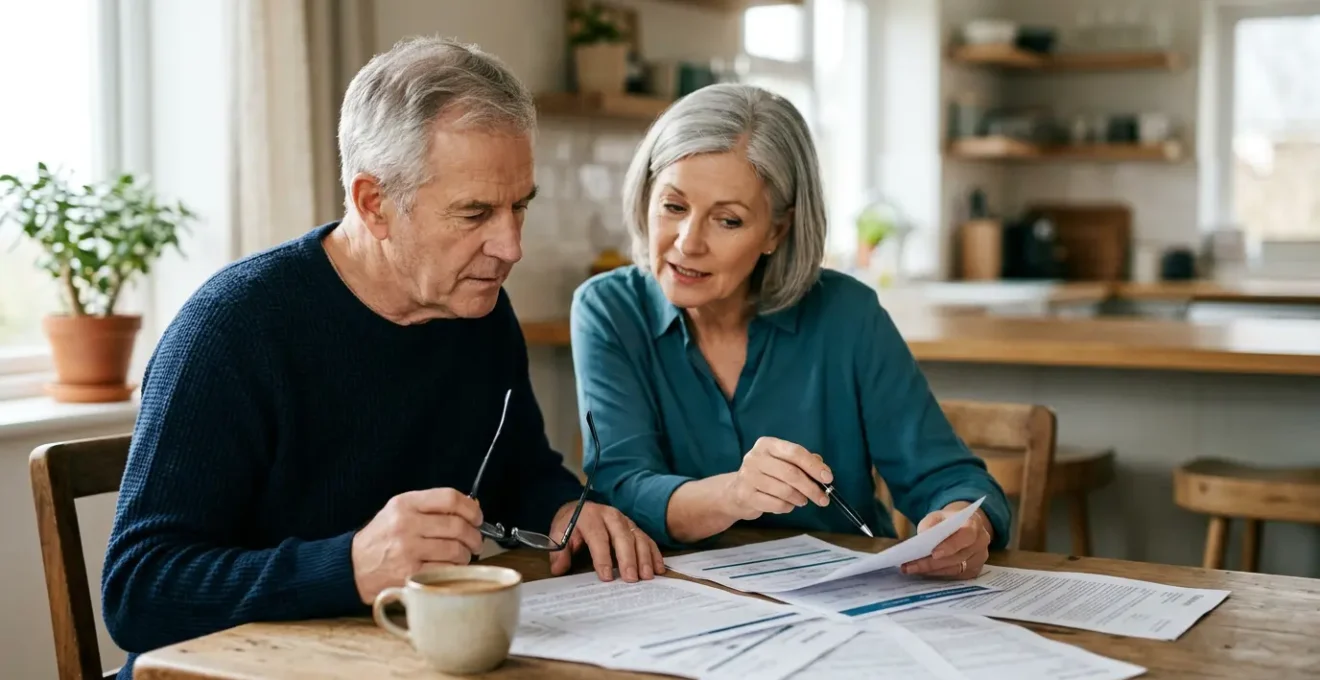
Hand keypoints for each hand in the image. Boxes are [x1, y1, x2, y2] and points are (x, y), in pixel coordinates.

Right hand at [350, 488, 484, 603]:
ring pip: (456, 550)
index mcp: (405, 504)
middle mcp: (406, 525)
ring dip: (466, 555)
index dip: (471, 508)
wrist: (353, 567)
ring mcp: (408, 551)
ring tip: (463, 556)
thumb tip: (472, 508)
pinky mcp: (410, 574)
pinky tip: (451, 568)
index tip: (477, 517)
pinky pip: (447, 570)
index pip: (449, 498)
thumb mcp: (399, 511)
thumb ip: (431, 507)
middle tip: (476, 542)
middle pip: (457, 526)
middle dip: (474, 536)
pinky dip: (455, 570)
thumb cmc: (382, 538)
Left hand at [548, 501, 664, 582]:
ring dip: (644, 558)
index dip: (602, 557)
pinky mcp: (635, 527)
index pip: (598, 537)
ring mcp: (625, 521)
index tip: (606, 576)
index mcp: (590, 516)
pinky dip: (654, 554)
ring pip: (638, 538)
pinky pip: (647, 540)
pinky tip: (658, 569)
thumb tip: (559, 569)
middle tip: (631, 579)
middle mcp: (611, 516)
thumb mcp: (559, 533)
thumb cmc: (571, 525)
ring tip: (647, 576)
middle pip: (622, 537)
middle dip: (628, 559)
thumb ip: (559, 551)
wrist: (581, 508)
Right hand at [722, 437, 832, 521]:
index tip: (828, 478)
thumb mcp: (782, 462)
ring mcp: (748, 476)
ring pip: (785, 491)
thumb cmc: (765, 474)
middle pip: (791, 473)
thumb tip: (823, 470)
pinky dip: (787, 507)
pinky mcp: (746, 495)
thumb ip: (803, 462)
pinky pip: (776, 504)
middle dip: (811, 488)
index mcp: (767, 444)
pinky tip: (787, 505)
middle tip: (823, 499)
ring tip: (802, 500)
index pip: (795, 452)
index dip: (814, 466)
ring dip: (800, 499)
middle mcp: (755, 457)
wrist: (735, 492)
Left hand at [900, 502, 991, 579]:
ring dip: (931, 570)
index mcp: (974, 524)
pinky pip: (954, 576)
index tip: (934, 554)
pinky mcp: (973, 570)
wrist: (962, 526)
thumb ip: (930, 524)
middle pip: (957, 557)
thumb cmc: (948, 521)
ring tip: (910, 569)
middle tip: (909, 565)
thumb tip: (922, 538)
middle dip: (931, 563)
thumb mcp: (938, 516)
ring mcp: (979, 558)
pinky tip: (921, 572)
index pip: (966, 536)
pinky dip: (937, 574)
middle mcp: (981, 542)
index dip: (951, 546)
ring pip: (955, 569)